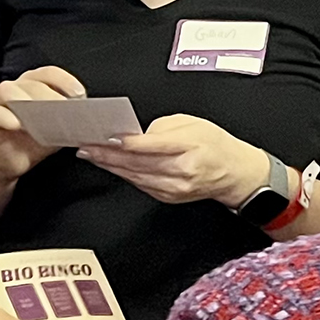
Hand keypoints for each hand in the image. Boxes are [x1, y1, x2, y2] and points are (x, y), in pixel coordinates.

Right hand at [0, 66, 88, 181]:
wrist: (14, 160)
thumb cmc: (37, 138)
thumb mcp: (58, 126)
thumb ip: (70, 117)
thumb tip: (88, 116)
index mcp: (35, 84)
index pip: (50, 73)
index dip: (65, 81)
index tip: (79, 96)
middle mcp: (17, 88)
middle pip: (33, 83)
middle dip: (51, 96)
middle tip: (65, 111)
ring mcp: (0, 103)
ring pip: (10, 91)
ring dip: (28, 102)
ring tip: (43, 116)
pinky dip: (8, 118)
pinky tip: (18, 125)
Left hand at [77, 114, 270, 207]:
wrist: (234, 172)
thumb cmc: (215, 144)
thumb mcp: (192, 123)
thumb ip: (162, 128)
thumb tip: (135, 134)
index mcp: (188, 148)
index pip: (149, 146)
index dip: (124, 143)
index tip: (104, 137)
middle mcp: (180, 171)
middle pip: (136, 163)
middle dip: (107, 154)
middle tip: (85, 145)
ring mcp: (173, 187)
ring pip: (134, 176)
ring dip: (109, 165)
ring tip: (90, 154)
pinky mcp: (168, 196)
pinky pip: (140, 184)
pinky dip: (123, 174)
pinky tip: (110, 165)